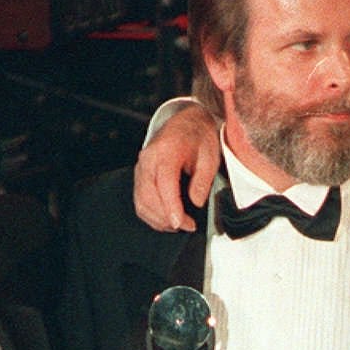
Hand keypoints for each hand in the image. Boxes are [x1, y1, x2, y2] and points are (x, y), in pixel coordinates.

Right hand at [132, 103, 221, 232]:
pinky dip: (152, 215)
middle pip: (148, 196)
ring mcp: (141, 168)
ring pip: (142, 202)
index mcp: (166, 151)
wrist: (186, 123)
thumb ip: (203, 179)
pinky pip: (140, 201)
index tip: (181, 223)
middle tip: (189, 226)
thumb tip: (196, 202)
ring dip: (159, 219)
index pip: (164, 183)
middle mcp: (148, 160)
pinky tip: (167, 220)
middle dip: (167, 217)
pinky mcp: (140, 176)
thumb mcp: (210, 155)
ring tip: (180, 225)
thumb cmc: (198, 137)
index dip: (171, 206)